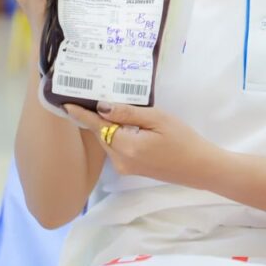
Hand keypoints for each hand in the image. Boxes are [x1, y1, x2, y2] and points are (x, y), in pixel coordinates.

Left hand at [63, 102, 221, 188]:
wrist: (200, 167)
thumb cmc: (183, 139)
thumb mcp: (159, 119)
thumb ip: (129, 114)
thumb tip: (102, 107)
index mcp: (127, 146)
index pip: (98, 126)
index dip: (81, 114)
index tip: (66, 103)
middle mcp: (120, 160)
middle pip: (101, 134)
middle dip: (93, 117)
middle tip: (86, 96)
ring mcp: (125, 167)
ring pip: (108, 142)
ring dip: (105, 126)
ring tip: (103, 106)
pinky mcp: (131, 169)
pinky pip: (116, 148)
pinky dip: (114, 135)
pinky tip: (120, 123)